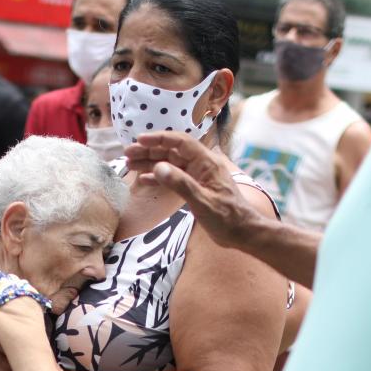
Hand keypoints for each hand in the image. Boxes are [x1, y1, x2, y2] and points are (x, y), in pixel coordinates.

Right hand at [124, 132, 262, 250]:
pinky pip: (174, 177)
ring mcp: (198, 176)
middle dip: (150, 150)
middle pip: (172, 151)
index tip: (140, 140)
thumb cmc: (227, 218)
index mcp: (207, 162)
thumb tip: (158, 168)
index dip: (159, 138)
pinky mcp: (196, 187)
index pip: (180, 142)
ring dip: (151, 163)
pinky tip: (145, 179)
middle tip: (128, 153)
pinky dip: (159, 177)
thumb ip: (181, 184)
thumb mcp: (203, 202)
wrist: (242, 232)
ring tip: (130, 164)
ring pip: (171, 163)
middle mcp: (202, 165)